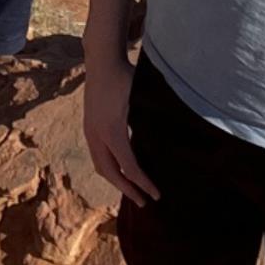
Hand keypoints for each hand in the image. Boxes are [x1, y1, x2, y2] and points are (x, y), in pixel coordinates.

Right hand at [82, 52, 158, 208]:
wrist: (102, 61)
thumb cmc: (126, 77)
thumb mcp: (143, 99)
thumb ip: (153, 121)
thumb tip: (174, 142)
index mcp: (113, 132)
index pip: (129, 167)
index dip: (143, 183)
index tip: (156, 195)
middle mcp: (97, 135)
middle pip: (110, 173)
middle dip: (127, 190)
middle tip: (143, 202)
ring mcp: (90, 131)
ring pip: (100, 165)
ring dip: (116, 180)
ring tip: (131, 189)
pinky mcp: (89, 126)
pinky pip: (97, 155)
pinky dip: (109, 167)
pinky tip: (120, 169)